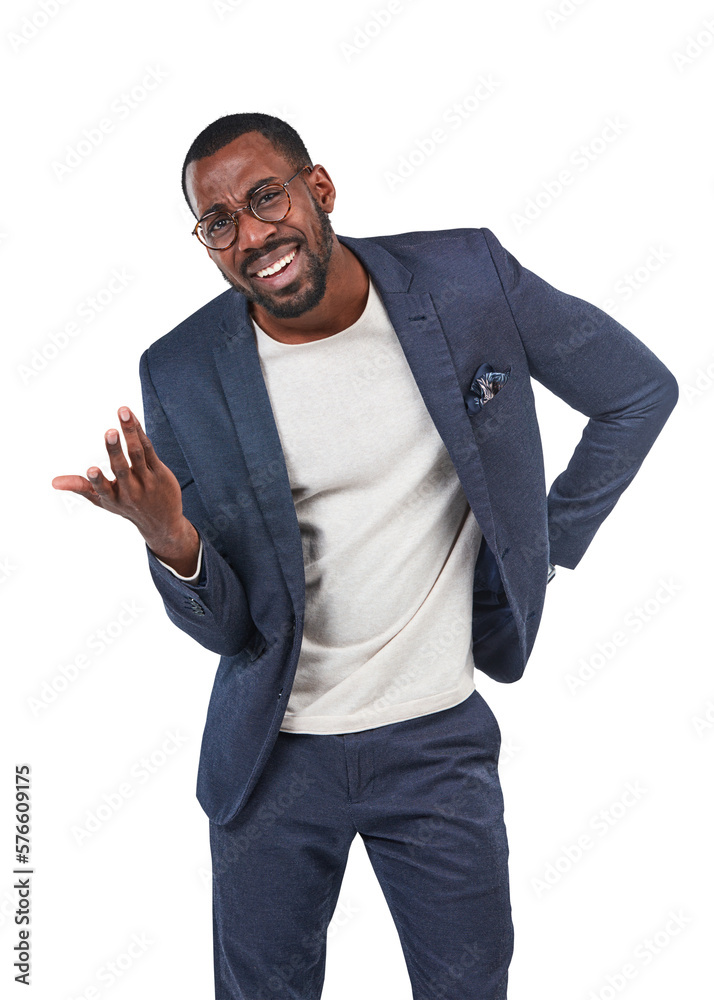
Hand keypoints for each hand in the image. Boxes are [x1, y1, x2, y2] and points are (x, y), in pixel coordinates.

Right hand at [52, 406, 198, 569]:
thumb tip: (53, 482)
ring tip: (123, 413)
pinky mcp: (160, 472)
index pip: (103, 489)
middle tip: (110, 433)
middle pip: (122, 468)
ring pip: (138, 454)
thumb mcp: (103, 501)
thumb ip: (80, 488)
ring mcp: (147, 481)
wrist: (162, 521)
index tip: (92, 470)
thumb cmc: (127, 506)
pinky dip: (140, 433)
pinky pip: (149, 450)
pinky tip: (132, 420)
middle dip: (114, 450)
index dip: (97, 480)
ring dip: (130, 433)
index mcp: (113, 498)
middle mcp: (131, 491)